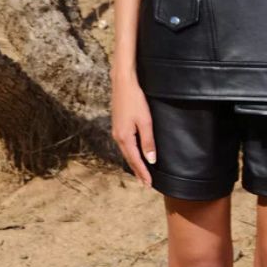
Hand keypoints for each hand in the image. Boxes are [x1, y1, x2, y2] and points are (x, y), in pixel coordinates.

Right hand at [111, 69, 156, 184]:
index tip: (148, 184)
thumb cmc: (135, 99)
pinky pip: (124, 144)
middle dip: (137, 171)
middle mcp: (118, 136)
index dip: (143, 173)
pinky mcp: (118, 125)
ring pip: (126, 152)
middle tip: (145, 183)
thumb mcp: (145, 121)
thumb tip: (151, 160)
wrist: (123, 83)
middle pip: (129, 159)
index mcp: (125, 137)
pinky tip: (134, 154)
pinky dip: (130, 153)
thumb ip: (148, 141)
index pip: (135, 160)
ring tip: (141, 172)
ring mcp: (116, 131)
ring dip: (134, 163)